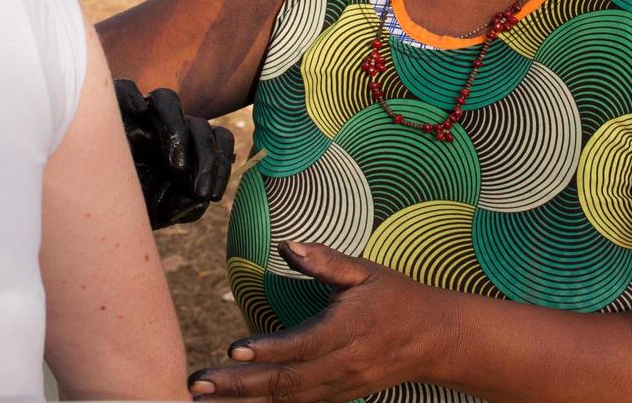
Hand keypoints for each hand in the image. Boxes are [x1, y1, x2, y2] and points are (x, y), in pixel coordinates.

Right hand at [115, 79, 234, 229]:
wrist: (86, 203)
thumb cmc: (126, 204)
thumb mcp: (159, 211)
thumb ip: (185, 206)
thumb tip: (202, 200)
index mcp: (184, 145)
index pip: (215, 139)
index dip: (220, 163)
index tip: (211, 195)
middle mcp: (166, 126)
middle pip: (198, 123)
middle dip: (207, 158)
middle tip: (201, 190)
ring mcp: (139, 113)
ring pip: (168, 99)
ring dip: (177, 130)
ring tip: (177, 166)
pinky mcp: (111, 105)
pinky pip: (125, 89)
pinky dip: (131, 97)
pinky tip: (136, 115)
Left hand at [188, 240, 447, 400]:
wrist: (434, 339)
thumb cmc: (396, 297)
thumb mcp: (365, 271)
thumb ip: (326, 260)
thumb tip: (288, 244)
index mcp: (349, 329)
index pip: (303, 345)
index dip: (267, 351)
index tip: (233, 349)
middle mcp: (343, 365)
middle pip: (286, 383)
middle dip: (238, 387)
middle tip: (197, 385)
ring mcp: (342, 387)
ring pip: (288, 401)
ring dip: (245, 402)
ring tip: (205, 398)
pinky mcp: (340, 396)